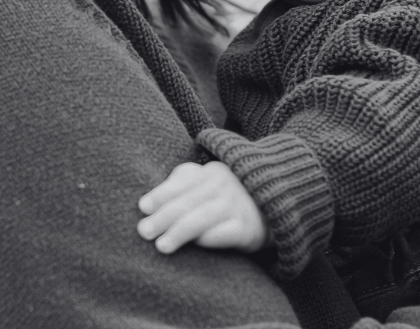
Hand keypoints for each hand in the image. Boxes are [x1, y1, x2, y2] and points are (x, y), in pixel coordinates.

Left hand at [135, 161, 268, 253]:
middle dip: (163, 217)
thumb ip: (183, 183)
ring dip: (179, 232)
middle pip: (188, 201)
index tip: (142, 207)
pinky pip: (226, 233)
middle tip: (143, 231)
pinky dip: (209, 238)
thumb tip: (148, 203)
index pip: (182, 181)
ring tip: (161, 246)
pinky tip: (194, 245)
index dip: (161, 194)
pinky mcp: (248, 228)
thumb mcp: (210, 181)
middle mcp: (224, 187)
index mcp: (211, 173)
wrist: (277, 205)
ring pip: (203, 218)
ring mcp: (237, 207)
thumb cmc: (230, 197)